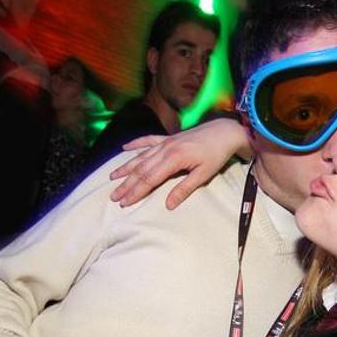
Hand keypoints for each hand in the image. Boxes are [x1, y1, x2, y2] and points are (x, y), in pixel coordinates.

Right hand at [108, 118, 250, 208]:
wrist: (225, 131)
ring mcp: (165, 142)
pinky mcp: (169, 138)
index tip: (124, 203)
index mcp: (174, 159)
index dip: (136, 192)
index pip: (149, 179)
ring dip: (125, 167)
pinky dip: (135, 144)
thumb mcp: (203, 174)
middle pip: (140, 169)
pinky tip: (124, 148)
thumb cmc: (216, 154)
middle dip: (126, 184)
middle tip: (113, 197)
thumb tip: (168, 205)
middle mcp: (165, 149)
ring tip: (111, 177)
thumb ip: (184, 189)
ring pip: (140, 156)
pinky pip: (148, 140)